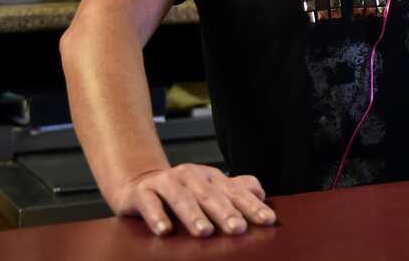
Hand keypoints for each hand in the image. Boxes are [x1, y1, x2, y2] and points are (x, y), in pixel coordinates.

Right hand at [111, 164, 276, 236]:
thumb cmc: (183, 191)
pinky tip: (165, 231)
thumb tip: (261, 194)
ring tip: (205, 232)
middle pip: (211, 196)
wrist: (140, 183)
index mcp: (213, 178)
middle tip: (238, 229)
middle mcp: (193, 177)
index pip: (236, 193)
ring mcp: (167, 182)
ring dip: (194, 216)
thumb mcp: (211, 188)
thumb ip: (236, 190)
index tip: (267, 220)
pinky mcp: (144, 192)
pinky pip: (150, 204)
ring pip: (182, 199)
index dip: (252, 206)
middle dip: (226, 213)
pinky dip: (157, 216)